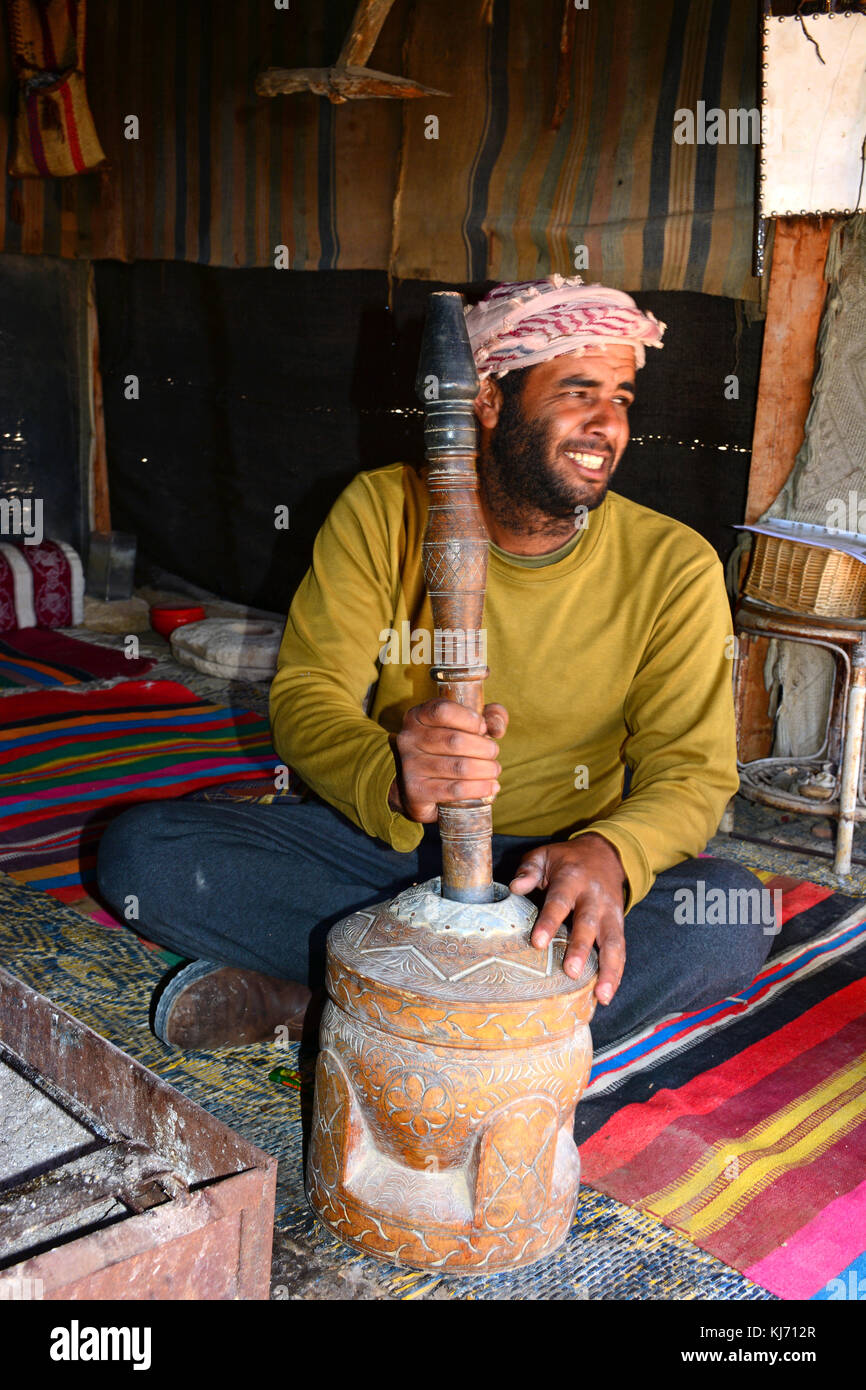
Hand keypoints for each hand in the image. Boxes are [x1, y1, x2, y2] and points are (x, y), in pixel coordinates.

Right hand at [388, 700, 508, 822]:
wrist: (421, 785)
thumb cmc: (449, 748)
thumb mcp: (468, 724)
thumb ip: (490, 716)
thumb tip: (497, 728)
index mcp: (418, 716)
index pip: (443, 711)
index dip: (470, 719)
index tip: (483, 728)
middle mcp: (408, 739)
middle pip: (455, 741)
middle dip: (484, 748)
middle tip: (493, 753)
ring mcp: (410, 766)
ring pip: (459, 767)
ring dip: (486, 769)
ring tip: (494, 770)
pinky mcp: (417, 791)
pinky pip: (455, 789)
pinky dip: (479, 788)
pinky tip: (491, 786)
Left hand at [509, 834, 626, 1005]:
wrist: (605, 853)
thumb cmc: (566, 860)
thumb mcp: (544, 856)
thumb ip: (528, 870)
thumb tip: (515, 887)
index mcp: (571, 878)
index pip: (559, 901)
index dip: (549, 921)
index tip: (538, 943)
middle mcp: (593, 897)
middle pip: (588, 924)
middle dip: (580, 948)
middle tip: (571, 972)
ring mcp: (610, 912)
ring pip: (612, 941)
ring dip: (608, 968)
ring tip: (602, 995)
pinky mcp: (619, 924)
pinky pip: (620, 949)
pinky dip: (616, 972)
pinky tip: (607, 993)